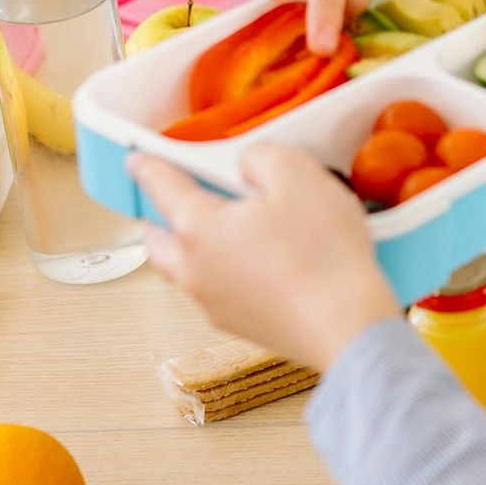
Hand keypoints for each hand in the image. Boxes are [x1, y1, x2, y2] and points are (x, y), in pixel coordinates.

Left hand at [131, 142, 398, 373]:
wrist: (348, 327)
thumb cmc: (322, 254)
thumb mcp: (298, 176)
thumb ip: (262, 157)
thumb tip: (247, 166)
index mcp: (198, 228)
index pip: (161, 188)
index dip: (147, 168)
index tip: (137, 161)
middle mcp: (195, 270)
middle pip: (158, 243)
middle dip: (160, 220)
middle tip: (176, 202)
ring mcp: (216, 305)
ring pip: (184, 272)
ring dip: (190, 250)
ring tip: (221, 233)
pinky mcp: (242, 327)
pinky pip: (217, 294)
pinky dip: (224, 274)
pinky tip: (257, 264)